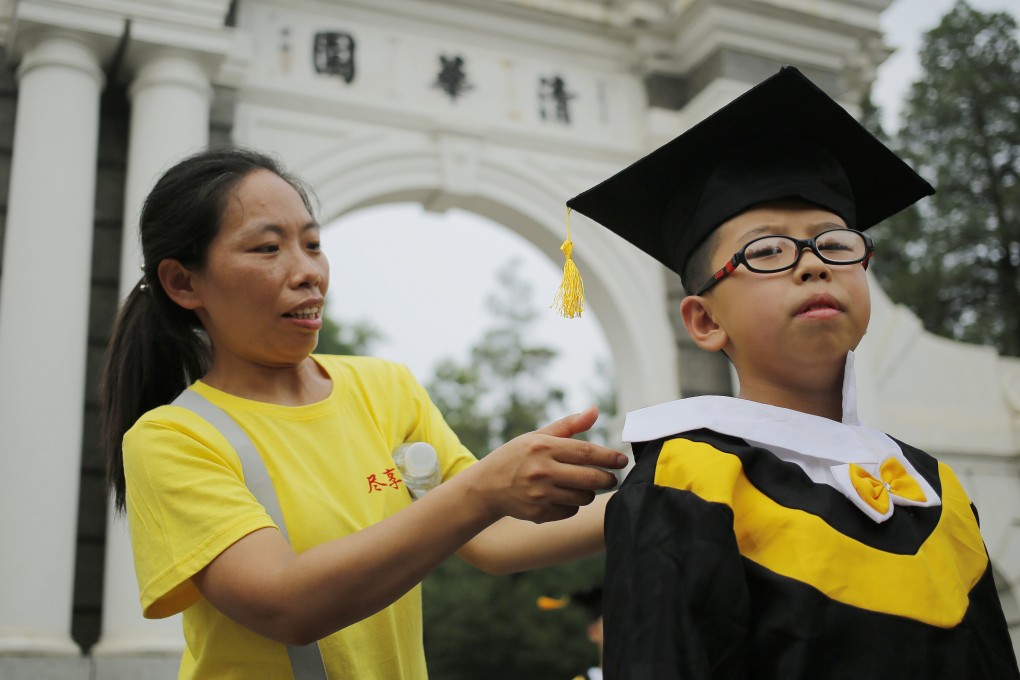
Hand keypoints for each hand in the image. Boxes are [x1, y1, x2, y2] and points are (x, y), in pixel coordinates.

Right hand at [466, 406, 627, 523]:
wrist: (486, 487)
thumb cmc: (516, 457)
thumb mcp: (538, 436)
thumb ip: (569, 425)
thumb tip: (595, 410)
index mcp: (543, 447)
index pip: (587, 452)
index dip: (610, 457)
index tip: (623, 460)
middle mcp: (542, 471)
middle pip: (591, 478)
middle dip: (608, 478)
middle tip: (612, 477)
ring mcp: (540, 495)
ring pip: (584, 497)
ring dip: (589, 492)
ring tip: (583, 485)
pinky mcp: (539, 513)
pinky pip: (571, 510)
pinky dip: (572, 504)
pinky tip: (562, 496)